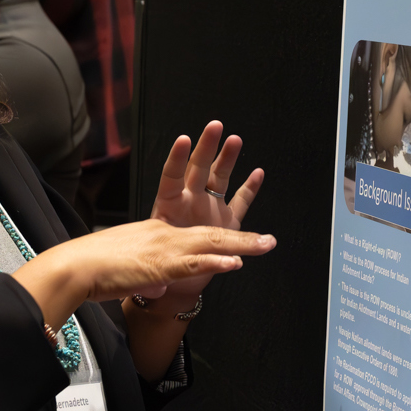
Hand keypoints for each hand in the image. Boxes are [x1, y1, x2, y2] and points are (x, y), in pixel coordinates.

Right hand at [14, 220, 274, 331]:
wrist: (75, 266)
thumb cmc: (93, 268)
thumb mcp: (128, 270)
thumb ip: (147, 276)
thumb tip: (160, 286)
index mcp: (156, 233)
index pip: (196, 234)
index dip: (222, 237)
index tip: (242, 241)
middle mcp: (164, 234)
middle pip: (212, 233)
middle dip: (244, 237)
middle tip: (270, 240)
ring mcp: (163, 247)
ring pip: (211, 243)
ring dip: (242, 244)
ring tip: (266, 245)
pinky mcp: (159, 264)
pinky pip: (195, 262)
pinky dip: (217, 261)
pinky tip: (236, 262)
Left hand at [147, 122, 264, 299]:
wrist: (173, 283)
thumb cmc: (159, 267)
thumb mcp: (153, 257)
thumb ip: (158, 256)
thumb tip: (159, 263)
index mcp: (169, 207)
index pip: (172, 177)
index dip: (177, 159)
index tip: (184, 140)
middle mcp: (190, 203)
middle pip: (198, 169)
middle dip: (207, 147)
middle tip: (215, 126)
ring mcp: (209, 210)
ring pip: (220, 179)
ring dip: (228, 159)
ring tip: (235, 140)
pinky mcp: (226, 222)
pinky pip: (240, 202)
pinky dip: (249, 188)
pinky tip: (257, 173)